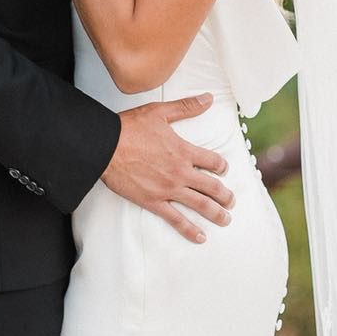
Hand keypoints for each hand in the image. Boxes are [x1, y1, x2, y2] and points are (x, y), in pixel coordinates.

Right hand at [103, 95, 234, 243]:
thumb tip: (207, 99)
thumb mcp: (160, 112)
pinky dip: (189, 229)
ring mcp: (168, 189)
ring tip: (226, 219)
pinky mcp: (153, 201)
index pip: (212, 161)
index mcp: (184, 151)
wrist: (105, 147)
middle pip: (212, 186)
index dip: (222, 166)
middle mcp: (180, 172)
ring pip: (200, 205)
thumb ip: (186, 107)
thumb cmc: (129, 128)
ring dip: (216, 213)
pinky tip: (200, 237)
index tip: (224, 170)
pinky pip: (176, 219)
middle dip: (225, 195)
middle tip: (232, 201)